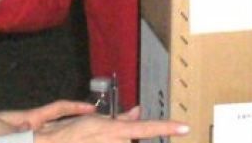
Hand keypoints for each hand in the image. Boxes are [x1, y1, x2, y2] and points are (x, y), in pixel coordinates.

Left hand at [0, 100, 95, 140]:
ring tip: (82, 141)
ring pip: (52, 140)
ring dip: (66, 139)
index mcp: (30, 118)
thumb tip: (25, 129)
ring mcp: (26, 139)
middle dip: (78, 127)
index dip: (75, 107)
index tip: (92, 108)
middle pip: (60, 127)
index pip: (57, 109)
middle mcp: (32, 129)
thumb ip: (6, 129)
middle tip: (97, 130)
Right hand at [34, 106, 189, 142]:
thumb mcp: (94, 122)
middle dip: (127, 137)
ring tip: (93, 137)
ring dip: (118, 141)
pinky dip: (113, 142)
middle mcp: (112, 140)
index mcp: (111, 129)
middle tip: (103, 136)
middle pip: (132, 139)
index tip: (184, 127)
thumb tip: (138, 111)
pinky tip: (95, 139)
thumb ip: (120, 119)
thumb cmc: (67, 132)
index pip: (146, 128)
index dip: (166, 127)